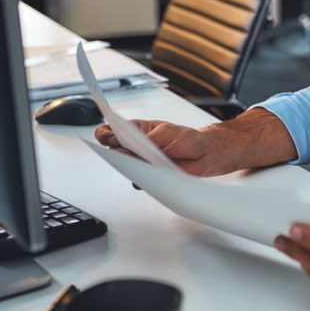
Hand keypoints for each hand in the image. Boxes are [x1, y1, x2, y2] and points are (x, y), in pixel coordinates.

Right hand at [94, 120, 236, 176]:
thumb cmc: (187, 138)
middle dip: (116, 151)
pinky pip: (137, 180)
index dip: (105, 133)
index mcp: (137, 130)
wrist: (204, 155)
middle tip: (125, 151)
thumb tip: (135, 145)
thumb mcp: (168, 132)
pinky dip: (140, 179)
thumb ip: (150, 139)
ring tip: (141, 163)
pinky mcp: (148, 176)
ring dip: (129, 166)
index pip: (113, 130)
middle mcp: (136, 146)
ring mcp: (141, 162)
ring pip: (125, 166)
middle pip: (114, 149)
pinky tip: (149, 176)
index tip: (107, 136)